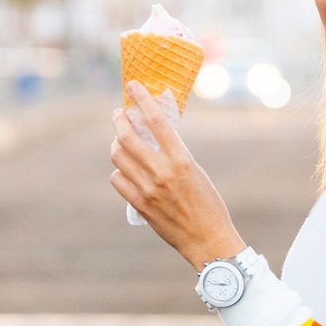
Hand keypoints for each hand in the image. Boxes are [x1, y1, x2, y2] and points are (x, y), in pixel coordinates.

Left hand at [110, 81, 245, 270]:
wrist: (207, 240)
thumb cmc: (208, 204)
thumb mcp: (197, 172)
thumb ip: (175, 154)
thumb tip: (155, 136)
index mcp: (182, 160)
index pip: (156, 121)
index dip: (142, 100)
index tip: (133, 86)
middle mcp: (161, 172)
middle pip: (127, 136)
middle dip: (119, 120)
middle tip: (119, 114)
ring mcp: (147, 189)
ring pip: (118, 156)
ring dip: (117, 143)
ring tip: (121, 140)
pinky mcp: (139, 205)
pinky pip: (118, 179)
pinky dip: (119, 170)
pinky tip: (125, 169)